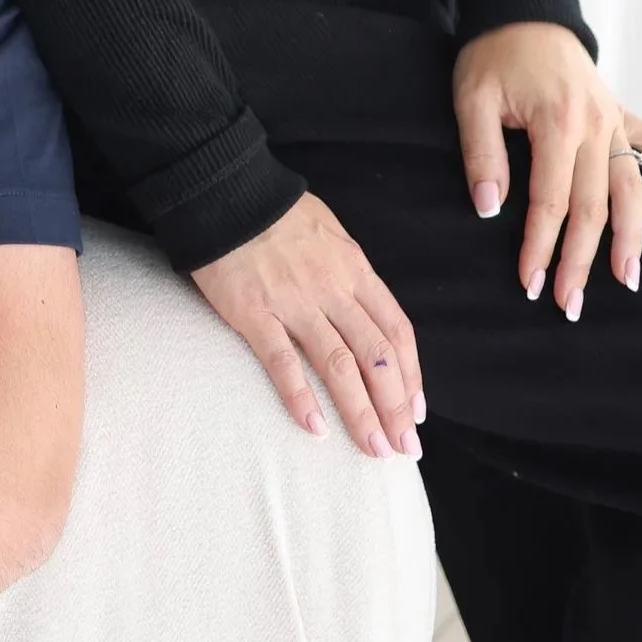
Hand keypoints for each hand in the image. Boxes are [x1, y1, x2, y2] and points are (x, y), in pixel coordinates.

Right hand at [192, 195, 424, 458]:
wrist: (225, 192)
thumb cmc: (277, 213)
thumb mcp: (330, 235)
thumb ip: (350, 274)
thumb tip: (367, 314)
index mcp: (354, 269)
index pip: (395, 330)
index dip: (411, 375)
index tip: (416, 411)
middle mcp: (332, 288)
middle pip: (376, 355)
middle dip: (395, 406)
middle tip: (404, 447)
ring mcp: (294, 301)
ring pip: (339, 364)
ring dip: (360, 411)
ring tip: (373, 449)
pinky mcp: (254, 312)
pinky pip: (283, 361)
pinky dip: (300, 397)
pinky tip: (315, 428)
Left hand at [452, 22, 641, 317]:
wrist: (522, 8)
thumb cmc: (492, 54)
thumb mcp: (471, 97)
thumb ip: (481, 153)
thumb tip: (489, 209)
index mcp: (557, 123)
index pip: (550, 202)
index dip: (540, 247)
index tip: (530, 284)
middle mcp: (595, 126)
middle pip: (593, 207)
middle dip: (581, 260)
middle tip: (569, 304)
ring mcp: (613, 120)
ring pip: (631, 189)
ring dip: (632, 237)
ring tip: (628, 279)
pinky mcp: (621, 112)